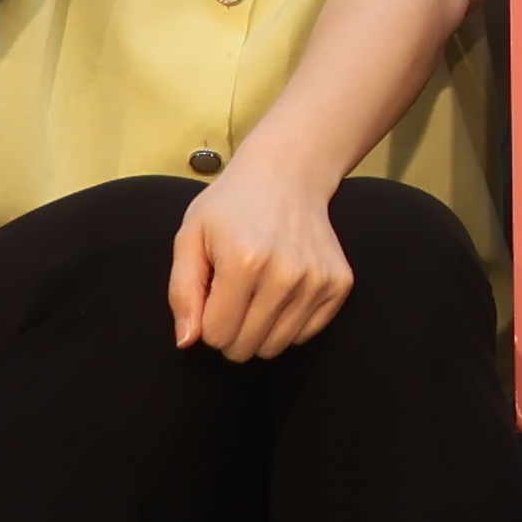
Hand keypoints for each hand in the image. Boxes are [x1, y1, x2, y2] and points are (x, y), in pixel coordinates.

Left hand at [170, 151, 355, 360]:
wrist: (287, 174)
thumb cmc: (231, 206)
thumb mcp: (190, 237)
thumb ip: (182, 292)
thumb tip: (187, 342)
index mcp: (243, 261)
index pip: (216, 335)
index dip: (207, 322)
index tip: (213, 295)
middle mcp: (285, 274)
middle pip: (247, 347)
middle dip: (231, 331)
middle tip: (233, 296)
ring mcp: (317, 280)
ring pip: (276, 347)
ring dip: (260, 330)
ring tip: (257, 293)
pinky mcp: (339, 284)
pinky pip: (305, 335)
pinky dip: (289, 322)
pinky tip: (283, 290)